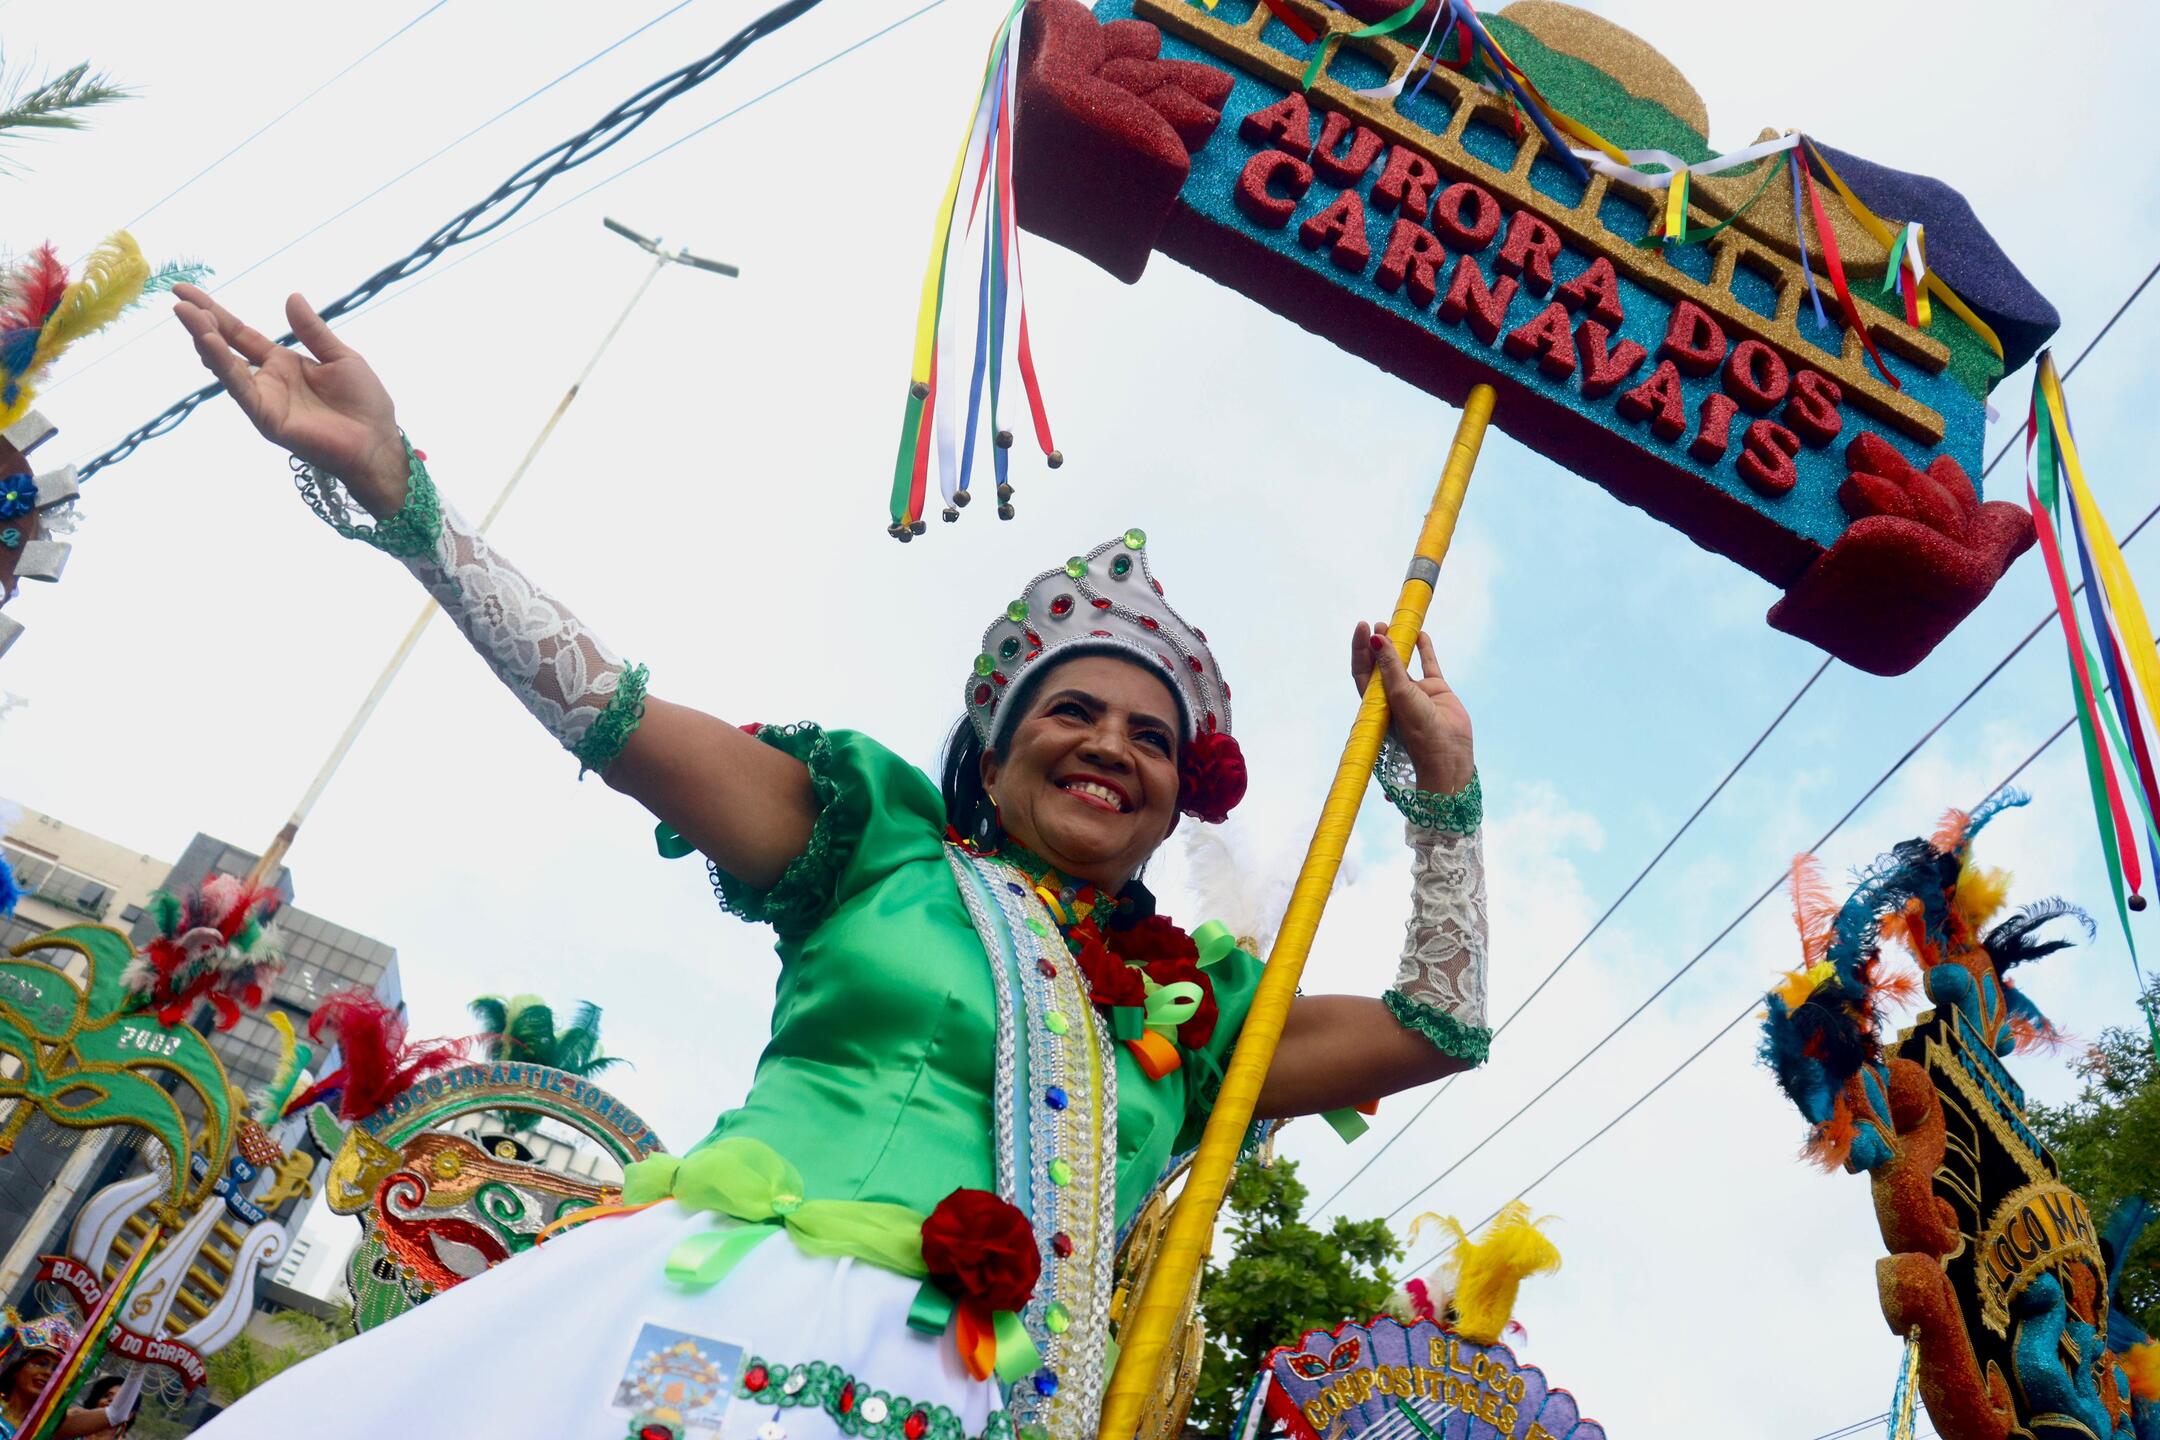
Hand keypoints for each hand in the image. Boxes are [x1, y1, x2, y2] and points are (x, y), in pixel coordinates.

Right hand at [172, 286, 408, 516]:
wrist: (378, 441)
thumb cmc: (364, 403)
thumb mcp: (340, 357)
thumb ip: (312, 331)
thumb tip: (291, 297)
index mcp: (282, 363)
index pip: (239, 333)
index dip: (214, 313)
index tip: (186, 291)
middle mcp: (267, 380)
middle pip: (225, 348)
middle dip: (201, 324)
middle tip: (178, 299)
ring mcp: (264, 401)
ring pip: (227, 368)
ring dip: (206, 342)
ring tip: (187, 316)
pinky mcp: (267, 419)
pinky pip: (241, 390)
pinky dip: (225, 368)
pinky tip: (209, 345)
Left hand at [1349, 619, 1473, 793]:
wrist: (1449, 753)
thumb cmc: (1418, 730)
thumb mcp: (1399, 693)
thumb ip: (1390, 665)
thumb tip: (1376, 638)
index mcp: (1377, 701)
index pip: (1363, 670)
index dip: (1360, 649)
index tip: (1362, 627)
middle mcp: (1394, 696)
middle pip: (1381, 664)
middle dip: (1377, 644)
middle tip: (1377, 624)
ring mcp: (1416, 692)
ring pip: (1404, 662)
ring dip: (1399, 644)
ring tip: (1393, 624)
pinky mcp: (1436, 690)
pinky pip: (1429, 665)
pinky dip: (1425, 650)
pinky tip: (1421, 634)